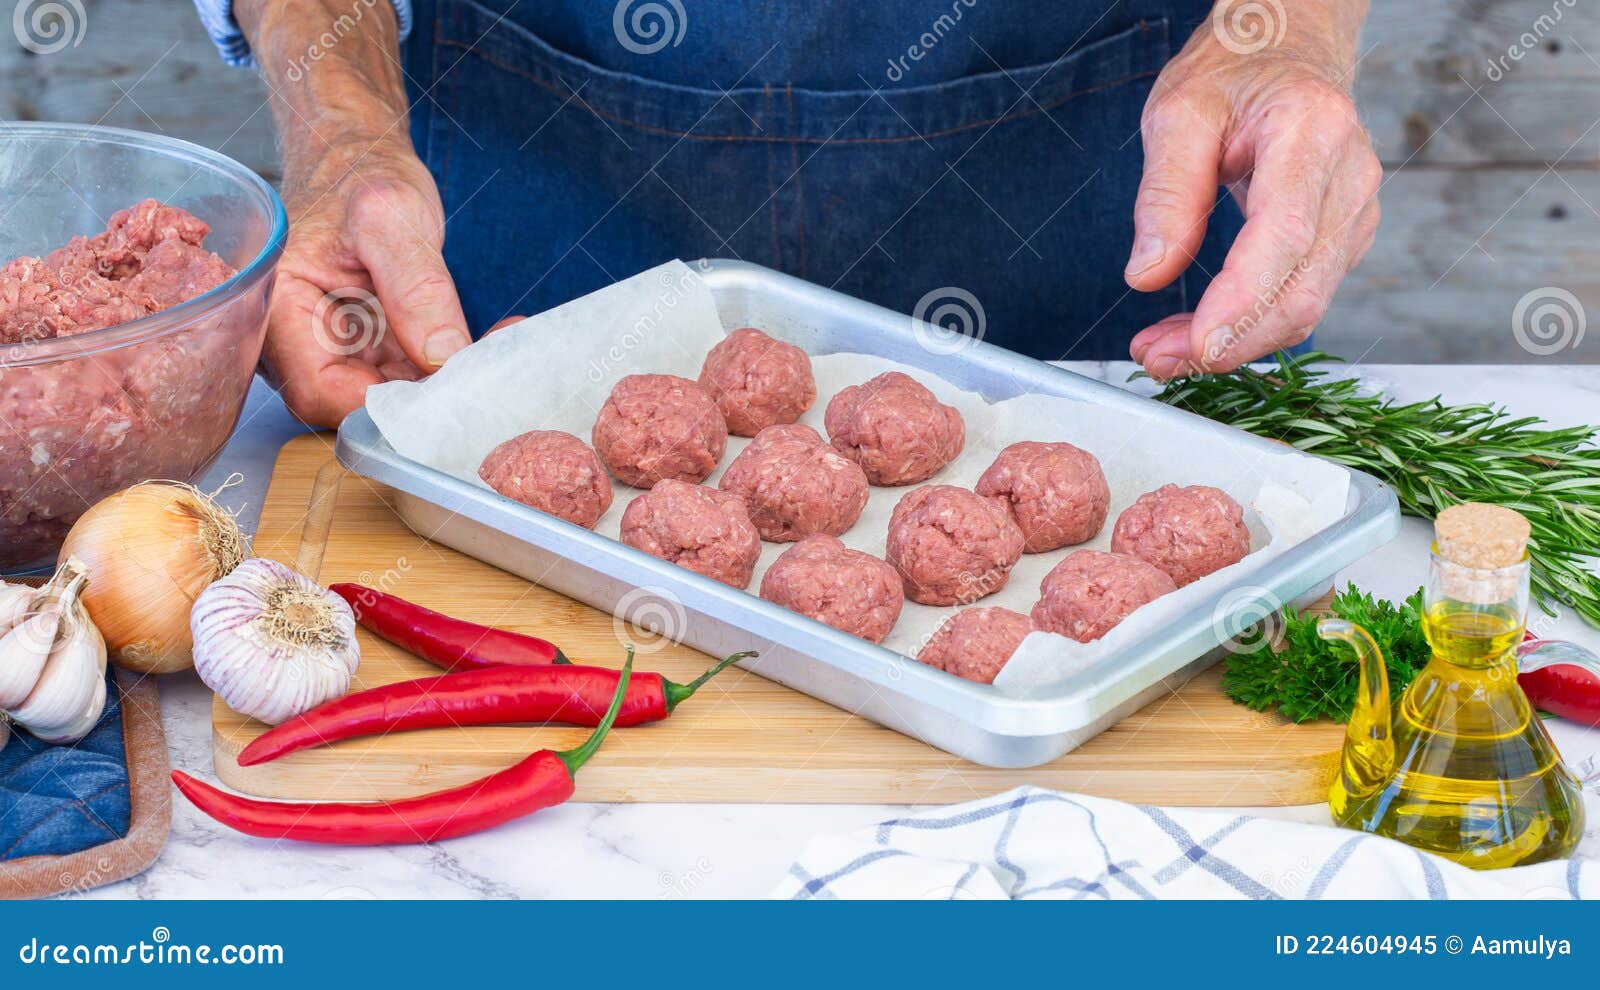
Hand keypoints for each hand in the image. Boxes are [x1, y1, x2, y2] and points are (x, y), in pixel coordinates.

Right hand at [260, 134, 469, 427]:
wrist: (361, 160)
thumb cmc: (357, 175)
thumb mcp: (390, 218)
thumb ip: (414, 286)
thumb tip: (442, 357)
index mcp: (278, 312)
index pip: (319, 391)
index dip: (380, 404)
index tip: (442, 388)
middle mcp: (299, 344)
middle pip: (356, 405)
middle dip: (425, 397)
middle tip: (489, 370)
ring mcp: (337, 351)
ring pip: (392, 397)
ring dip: (446, 384)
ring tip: (499, 346)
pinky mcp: (372, 351)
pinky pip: (410, 377)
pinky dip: (450, 366)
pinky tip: (490, 341)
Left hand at [1126, 1, 1378, 378]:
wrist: (1286, 49)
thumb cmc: (1234, 74)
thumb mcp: (1177, 114)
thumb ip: (1165, 195)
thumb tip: (1147, 275)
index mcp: (1311, 131)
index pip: (1284, 236)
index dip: (1243, 302)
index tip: (1197, 345)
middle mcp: (1349, 175)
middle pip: (1300, 289)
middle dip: (1228, 340)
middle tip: (1156, 359)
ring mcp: (1357, 211)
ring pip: (1303, 305)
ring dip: (1233, 342)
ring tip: (1162, 350)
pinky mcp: (1345, 237)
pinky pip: (1300, 296)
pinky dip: (1249, 325)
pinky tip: (1198, 329)